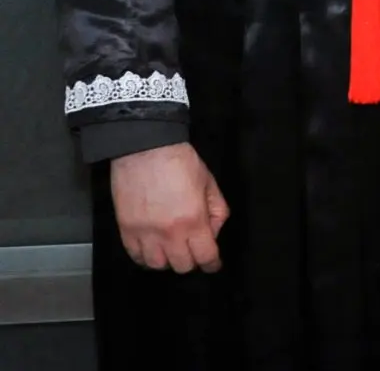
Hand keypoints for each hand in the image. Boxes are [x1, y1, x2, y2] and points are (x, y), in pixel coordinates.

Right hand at [109, 143, 228, 272]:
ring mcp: (144, 234)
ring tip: (172, 249)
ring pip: (157, 265)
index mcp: (193, 220)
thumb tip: (213, 232)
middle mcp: (169, 233)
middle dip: (192, 261)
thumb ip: (217, 210)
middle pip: (182, 265)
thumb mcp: (209, 183)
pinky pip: (135, 256)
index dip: (212, 264)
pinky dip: (145, 257)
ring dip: (168, 260)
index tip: (213, 264)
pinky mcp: (126, 230)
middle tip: (193, 250)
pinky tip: (152, 248)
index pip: (205, 256)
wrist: (144, 149)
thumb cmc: (180, 162)